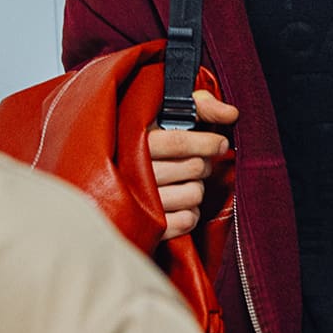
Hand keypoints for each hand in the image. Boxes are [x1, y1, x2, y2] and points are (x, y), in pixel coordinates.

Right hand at [147, 90, 237, 239]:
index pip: (179, 142)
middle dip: (204, 164)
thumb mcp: (165, 113)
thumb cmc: (142, 141)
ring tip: (184, 182)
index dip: (207, 142)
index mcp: (134, 141)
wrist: (101, 180)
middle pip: (193, 168)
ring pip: (194, 194)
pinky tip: (181, 203)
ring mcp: (139, 202)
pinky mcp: (147, 227)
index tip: (220, 143)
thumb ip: (199, 105)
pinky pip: (186, 221)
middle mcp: (135, 172)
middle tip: (197, 162)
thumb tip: (231, 113)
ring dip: (197, 188)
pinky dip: (191, 213)